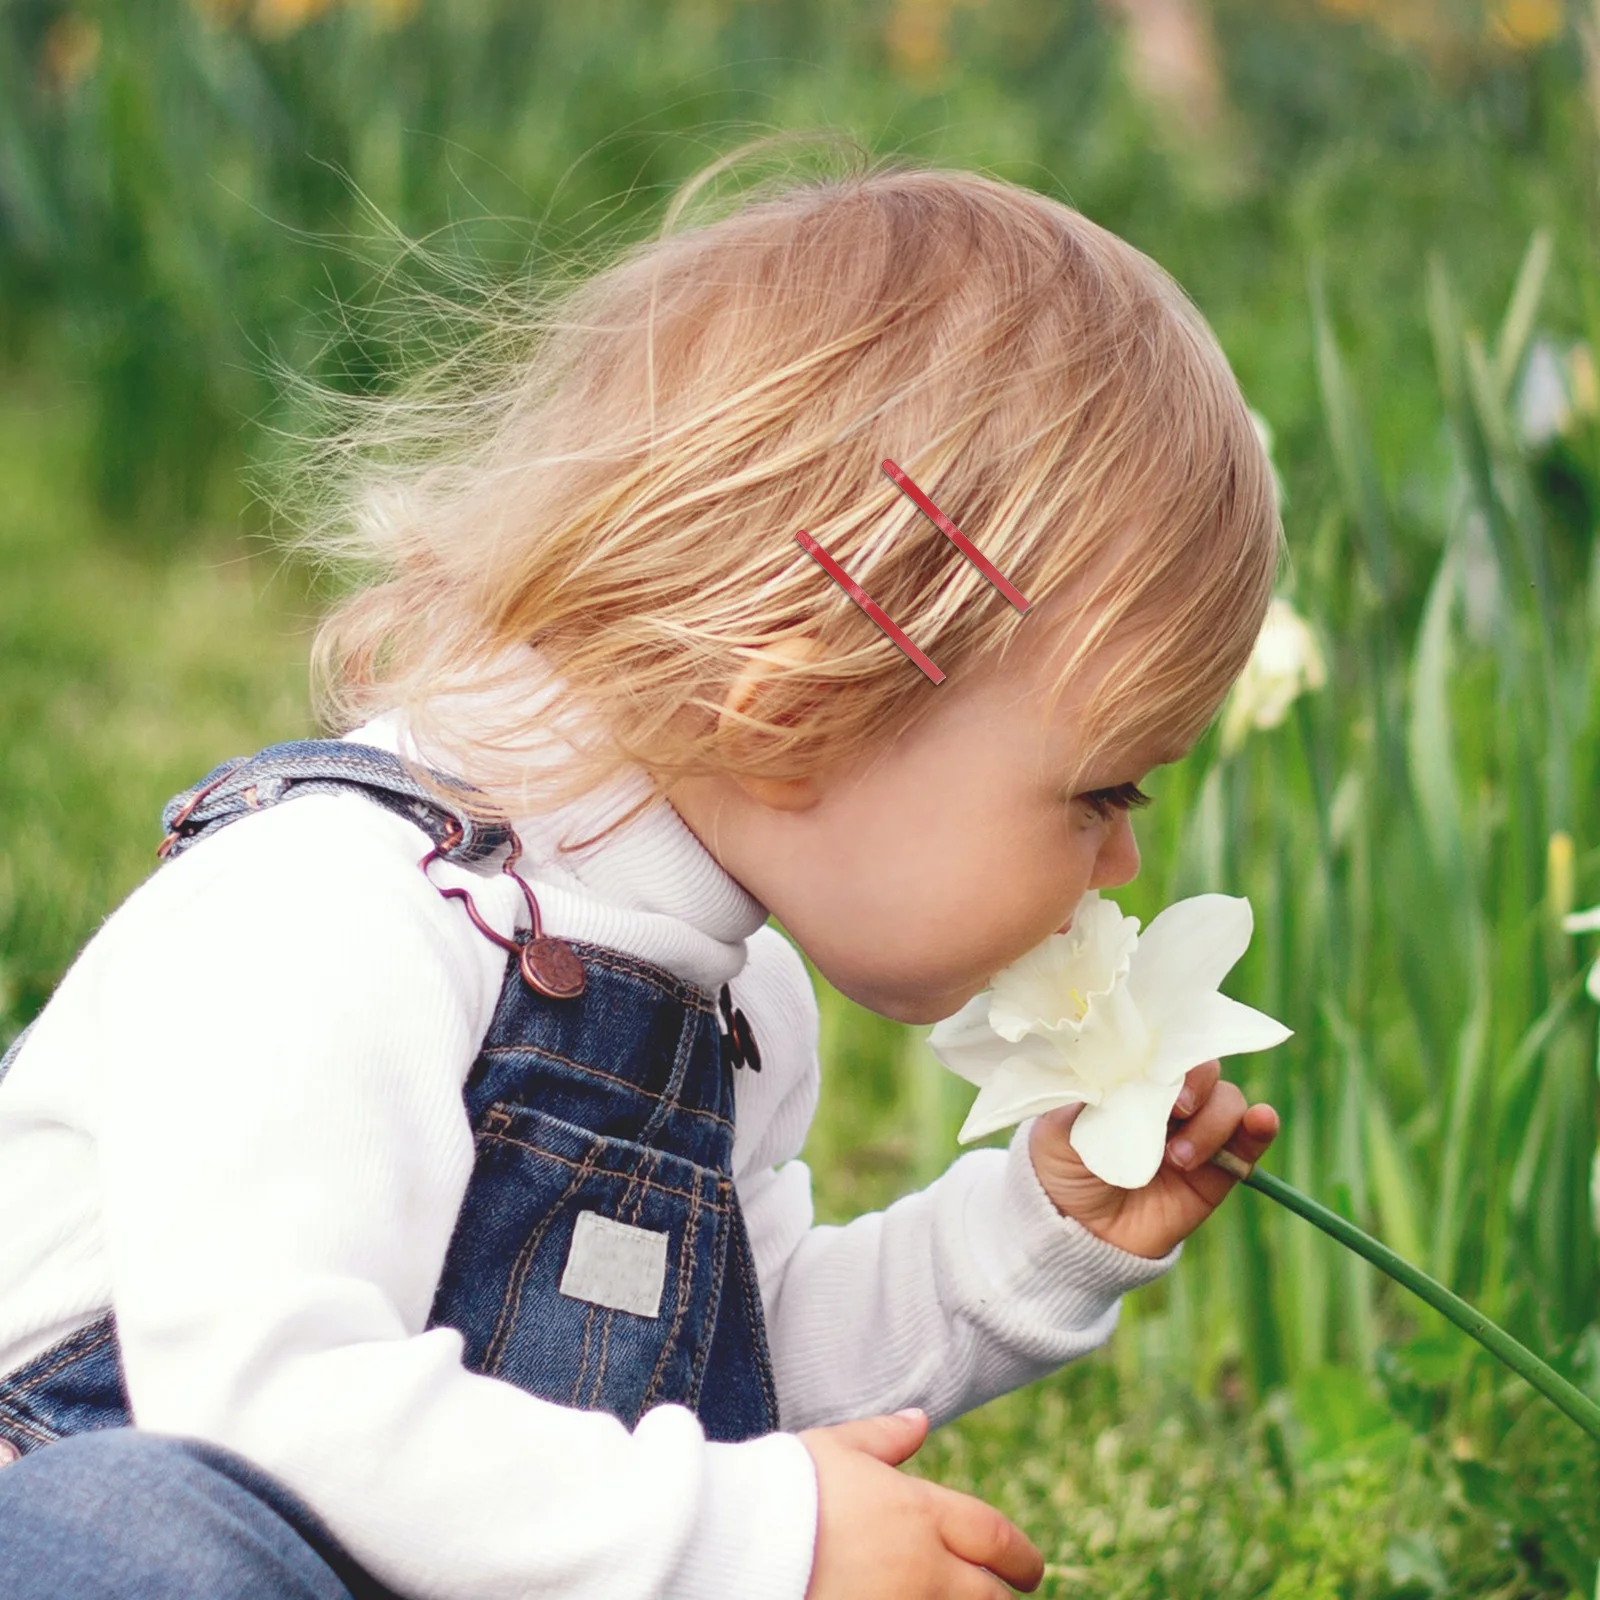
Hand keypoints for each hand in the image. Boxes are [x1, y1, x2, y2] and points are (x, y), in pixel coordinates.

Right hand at [800, 1409, 1043, 1597]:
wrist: (737, 1544)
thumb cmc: (783, 1489)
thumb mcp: (835, 1449)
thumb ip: (884, 1439)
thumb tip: (920, 1420)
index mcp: (920, 1515)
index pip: (996, 1538)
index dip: (1021, 1555)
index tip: (1030, 1570)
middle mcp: (923, 1572)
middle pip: (992, 1598)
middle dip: (1002, 1598)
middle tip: (1004, 1597)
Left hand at [1027, 1060, 1280, 1259]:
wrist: (1080, 1235)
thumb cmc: (1062, 1170)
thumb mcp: (1059, 1128)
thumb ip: (1085, 1095)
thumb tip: (1108, 1062)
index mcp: (1132, 1079)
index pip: (1163, 1048)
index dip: (1169, 1050)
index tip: (1159, 1069)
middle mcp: (1169, 1100)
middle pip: (1203, 1069)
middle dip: (1197, 1083)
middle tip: (1178, 1109)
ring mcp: (1196, 1132)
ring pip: (1228, 1102)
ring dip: (1212, 1123)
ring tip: (1178, 1159)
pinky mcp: (1219, 1170)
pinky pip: (1249, 1142)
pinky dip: (1259, 1128)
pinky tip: (1261, 1121)